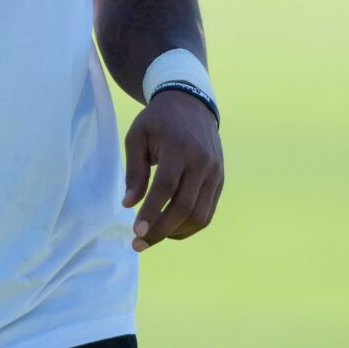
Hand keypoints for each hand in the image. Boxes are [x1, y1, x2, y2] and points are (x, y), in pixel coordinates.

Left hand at [122, 90, 223, 249]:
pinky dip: (190, 226)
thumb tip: (128, 204)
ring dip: (175, 232)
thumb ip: (134, 171)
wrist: (191, 103)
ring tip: (153, 238)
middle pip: (184, 207)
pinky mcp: (220, 180)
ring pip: (200, 214)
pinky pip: (208, 211)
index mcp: (180, 147)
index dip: (152, 212)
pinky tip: (170, 229)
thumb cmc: (158, 121)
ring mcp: (215, 172)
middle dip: (160, 230)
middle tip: (138, 244)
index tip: (136, 232)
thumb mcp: (137, 137)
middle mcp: (202, 162)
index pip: (166, 187)